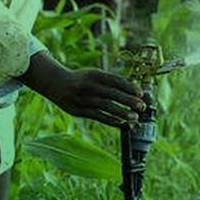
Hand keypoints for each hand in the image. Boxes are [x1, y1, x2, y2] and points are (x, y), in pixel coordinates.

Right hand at [23, 54, 146, 126]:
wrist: (57, 84)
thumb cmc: (82, 79)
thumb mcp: (94, 75)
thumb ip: (111, 81)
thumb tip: (133, 89)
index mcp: (94, 75)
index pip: (115, 81)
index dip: (129, 87)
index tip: (141, 93)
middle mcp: (89, 86)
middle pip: (112, 94)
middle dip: (128, 101)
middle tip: (141, 106)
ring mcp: (83, 99)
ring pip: (106, 107)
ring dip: (122, 113)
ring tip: (134, 117)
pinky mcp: (80, 111)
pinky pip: (98, 117)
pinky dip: (111, 121)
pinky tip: (122, 124)